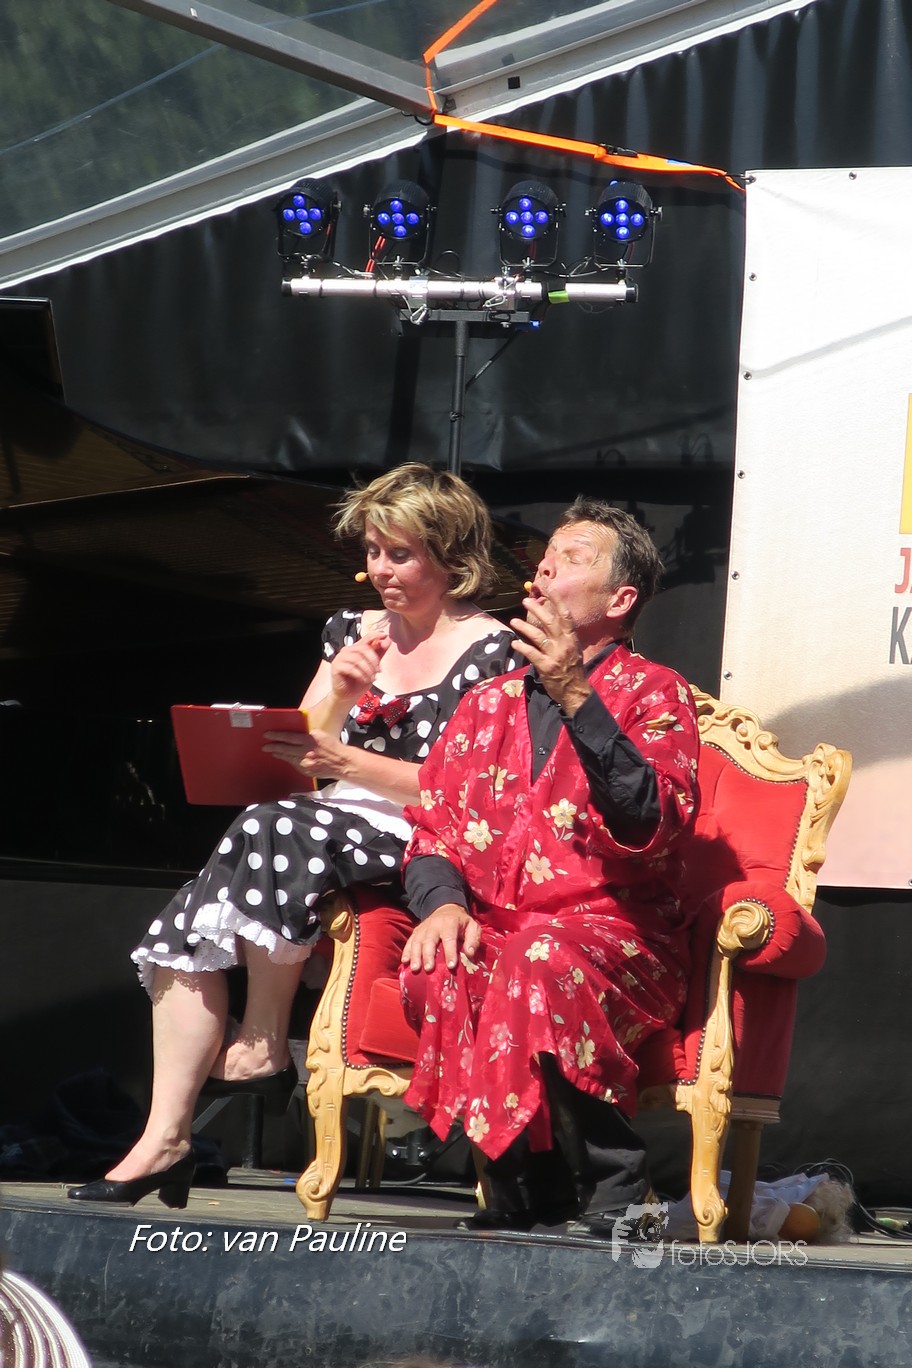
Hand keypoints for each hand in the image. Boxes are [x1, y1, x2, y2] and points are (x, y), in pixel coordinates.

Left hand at [263, 727, 350, 781]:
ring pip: (288, 758)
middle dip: (274, 746)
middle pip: (285, 748)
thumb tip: (296, 734)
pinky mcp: (307, 770)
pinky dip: (289, 761)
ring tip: (273, 752)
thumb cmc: (333, 746)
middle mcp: (307, 751)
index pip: (289, 737)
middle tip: (265, 746)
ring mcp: (306, 762)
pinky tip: (286, 758)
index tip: (268, 735)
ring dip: (279, 754)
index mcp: (310, 740)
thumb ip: (308, 734)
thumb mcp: (321, 734)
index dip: (277, 736)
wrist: (342, 762)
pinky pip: (295, 765)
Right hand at [330, 633, 390, 705]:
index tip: (385, 636)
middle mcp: (347, 650)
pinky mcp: (336, 667)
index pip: (366, 637)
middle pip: (363, 649)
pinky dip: (360, 675)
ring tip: (372, 678)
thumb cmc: (359, 681)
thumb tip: (387, 640)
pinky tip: (364, 680)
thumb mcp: (373, 667)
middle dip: (374, 661)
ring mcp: (340, 658)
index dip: (376, 635)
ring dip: (368, 670)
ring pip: (357, 659)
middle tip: (379, 671)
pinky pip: (350, 668)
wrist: (349, 696)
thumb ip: (379, 653)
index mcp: (356, 648)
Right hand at [401, 904, 481, 973]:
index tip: (451, 966)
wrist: (447, 908)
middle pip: (430, 940)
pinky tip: (405, 962)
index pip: (449, 938)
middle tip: (429, 969)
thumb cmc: (461, 922)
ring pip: (417, 941)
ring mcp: (424, 928)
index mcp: (450, 923)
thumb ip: (473, 940)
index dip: (450, 952)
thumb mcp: (472, 927)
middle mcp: (435, 925)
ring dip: (415, 955)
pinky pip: (410, 941)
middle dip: (428, 955)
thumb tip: (469, 954)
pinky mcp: (417, 931)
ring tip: (415, 968)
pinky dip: (406, 951)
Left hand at [509, 590, 591, 714]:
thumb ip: (563, 635)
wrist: (575, 691)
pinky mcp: (546, 667)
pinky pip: (532, 653)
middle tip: (525, 600)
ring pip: (538, 636)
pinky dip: (522, 647)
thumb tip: (553, 620)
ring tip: (513, 621)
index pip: (565, 615)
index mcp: (572, 638)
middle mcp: (564, 644)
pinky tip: (515, 643)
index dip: (557, 600)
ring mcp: (555, 655)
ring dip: (524, 627)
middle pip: (550, 622)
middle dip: (537, 609)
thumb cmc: (572, 669)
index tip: (548, 587)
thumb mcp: (573, 649)